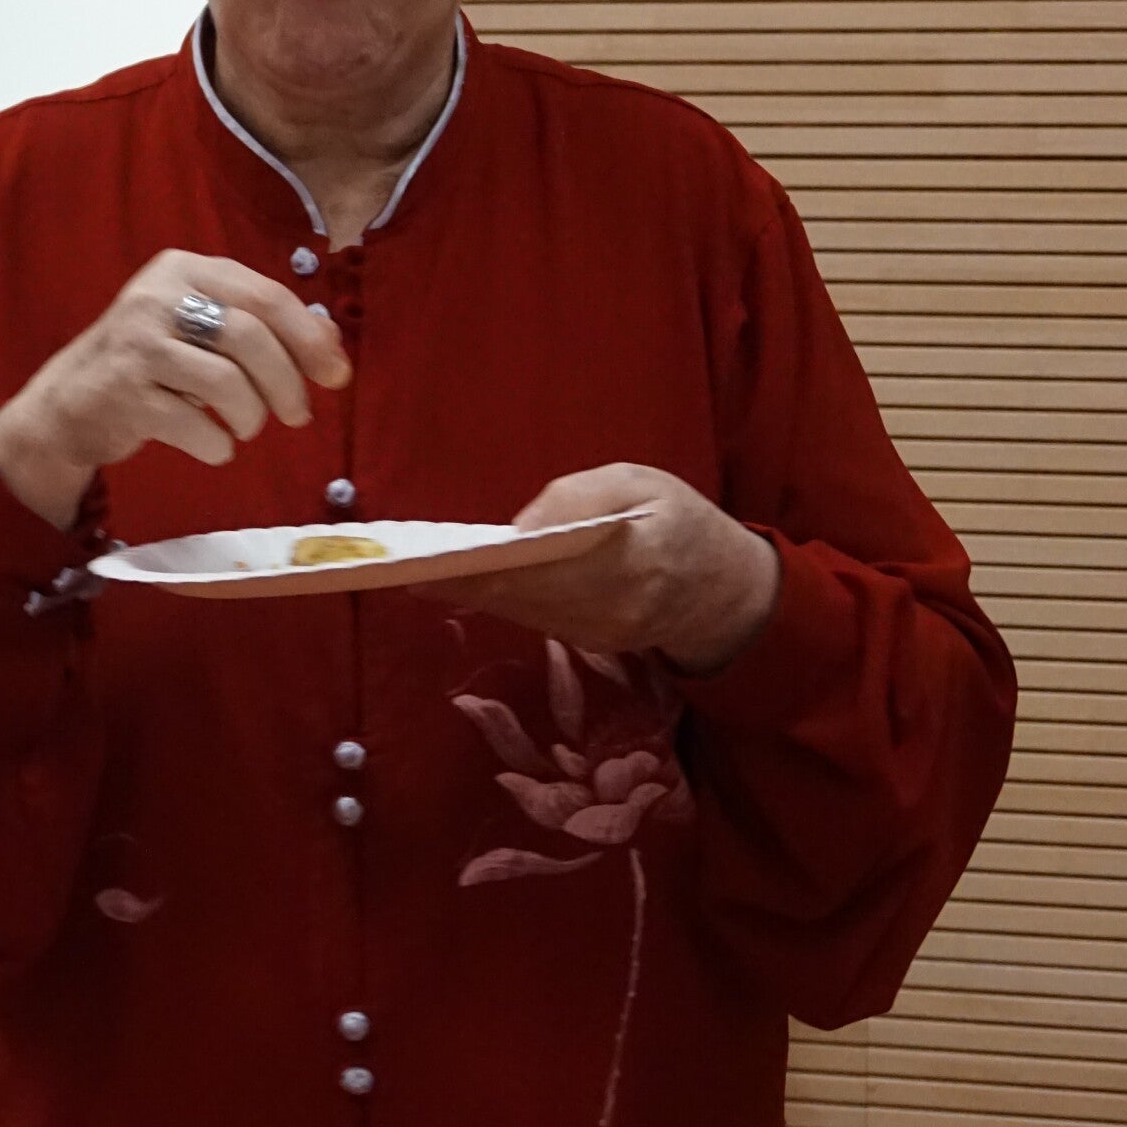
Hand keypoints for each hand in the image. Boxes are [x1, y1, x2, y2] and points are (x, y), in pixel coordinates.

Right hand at [0, 251, 350, 529]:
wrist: (70, 404)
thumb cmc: (151, 362)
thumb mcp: (203, 329)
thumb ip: (265, 326)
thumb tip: (333, 341)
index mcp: (183, 269)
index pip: (265, 295)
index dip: (310, 338)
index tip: (336, 375)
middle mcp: (156, 297)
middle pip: (250, 337)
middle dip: (287, 383)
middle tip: (296, 415)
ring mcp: (136, 344)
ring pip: (226, 382)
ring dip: (252, 416)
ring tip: (247, 427)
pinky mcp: (123, 393)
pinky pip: (194, 425)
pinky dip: (217, 445)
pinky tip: (214, 445)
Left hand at [434, 464, 779, 677]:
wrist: (723, 591)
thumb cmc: (679, 521)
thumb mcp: (643, 482)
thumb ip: (582, 496)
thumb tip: (519, 527)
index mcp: (636, 556)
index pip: (550, 564)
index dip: (489, 566)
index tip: (437, 560)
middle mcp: (615, 605)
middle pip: (525, 595)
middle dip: (464, 583)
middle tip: (402, 570)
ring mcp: (602, 632)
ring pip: (524, 612)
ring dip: (473, 595)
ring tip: (419, 575)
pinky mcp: (592, 644)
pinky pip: (536, 620)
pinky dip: (498, 602)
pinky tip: (462, 585)